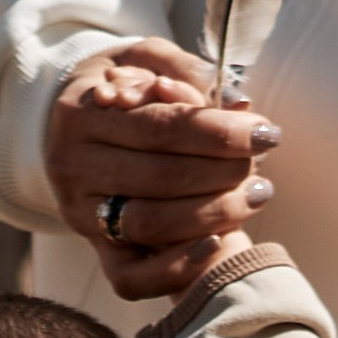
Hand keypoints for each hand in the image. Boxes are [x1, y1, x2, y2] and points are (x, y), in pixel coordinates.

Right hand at [46, 38, 278, 299]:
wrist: (75, 130)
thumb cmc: (122, 89)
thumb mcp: (146, 59)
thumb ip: (188, 72)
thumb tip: (239, 105)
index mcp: (81, 110)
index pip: (160, 125)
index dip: (217, 132)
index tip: (264, 131)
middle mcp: (72, 165)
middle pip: (159, 176)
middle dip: (221, 173)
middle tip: (259, 165)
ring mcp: (81, 214)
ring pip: (150, 224)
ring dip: (212, 214)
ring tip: (254, 196)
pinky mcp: (96, 252)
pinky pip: (132, 278)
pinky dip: (178, 267)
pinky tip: (217, 242)